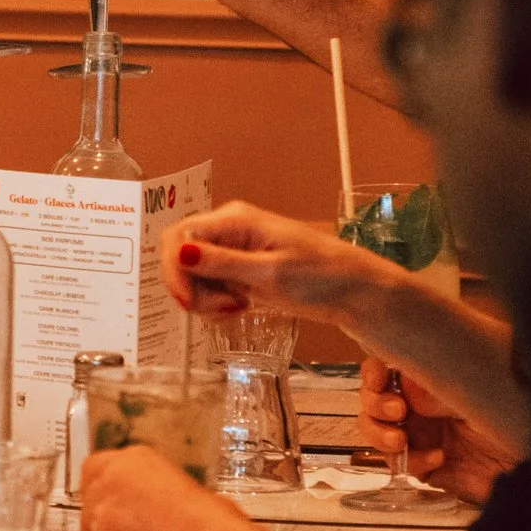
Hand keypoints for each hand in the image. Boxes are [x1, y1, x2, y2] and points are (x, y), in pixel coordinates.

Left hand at [77, 444, 255, 530]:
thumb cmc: (213, 521)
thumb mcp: (185, 486)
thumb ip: (156, 489)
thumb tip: (152, 502)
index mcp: (134, 461)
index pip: (94, 467)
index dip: (96, 485)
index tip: (97, 494)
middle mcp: (113, 484)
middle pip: (89, 502)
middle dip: (99, 517)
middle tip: (114, 529)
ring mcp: (106, 519)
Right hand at [169, 200, 396, 322]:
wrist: (356, 294)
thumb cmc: (322, 277)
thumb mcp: (270, 273)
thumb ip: (222, 264)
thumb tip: (180, 252)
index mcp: (234, 220)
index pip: (178, 237)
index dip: (174, 269)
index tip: (189, 302)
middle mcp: (228, 232)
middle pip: (181, 258)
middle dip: (192, 289)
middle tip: (224, 310)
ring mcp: (234, 253)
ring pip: (193, 277)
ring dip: (205, 300)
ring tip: (237, 309)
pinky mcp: (241, 273)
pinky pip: (211, 287)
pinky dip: (216, 304)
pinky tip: (238, 310)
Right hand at [359, 353, 513, 503]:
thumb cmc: (522, 411)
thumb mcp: (477, 386)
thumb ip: (438, 384)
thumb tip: (406, 387)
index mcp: (433, 375)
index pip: (389, 367)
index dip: (375, 372)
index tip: (379, 378)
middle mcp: (424, 404)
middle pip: (373, 399)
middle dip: (375, 404)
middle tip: (396, 410)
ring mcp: (424, 435)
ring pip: (377, 433)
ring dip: (380, 434)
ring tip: (401, 439)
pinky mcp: (430, 467)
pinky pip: (401, 465)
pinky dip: (412, 461)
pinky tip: (437, 457)